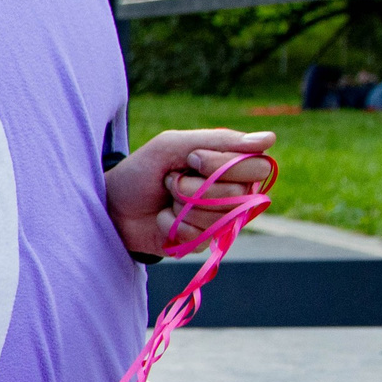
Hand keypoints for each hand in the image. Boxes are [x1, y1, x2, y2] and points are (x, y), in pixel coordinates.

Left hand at [104, 128, 276, 257]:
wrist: (111, 204)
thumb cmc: (142, 170)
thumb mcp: (172, 146)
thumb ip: (218, 141)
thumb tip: (270, 139)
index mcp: (233, 165)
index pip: (259, 169)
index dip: (224, 166)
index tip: (192, 160)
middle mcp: (234, 193)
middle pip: (240, 195)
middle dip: (196, 188)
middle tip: (171, 181)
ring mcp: (219, 219)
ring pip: (220, 219)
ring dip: (182, 206)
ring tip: (167, 199)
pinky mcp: (202, 242)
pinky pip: (199, 236)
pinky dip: (172, 225)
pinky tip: (162, 218)